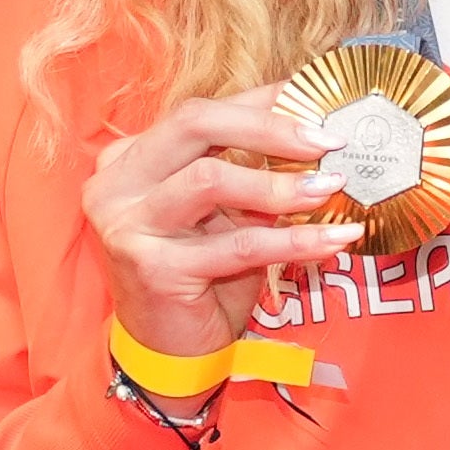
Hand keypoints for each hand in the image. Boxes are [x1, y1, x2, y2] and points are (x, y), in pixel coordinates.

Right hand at [86, 96, 359, 363]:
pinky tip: (332, 239)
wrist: (170, 352)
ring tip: (331, 189)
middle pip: (195, 123)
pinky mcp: (152, 267)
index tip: (317, 97)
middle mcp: (117, 182)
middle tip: (327, 140)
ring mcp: (128, 223)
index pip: (200, 111)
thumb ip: (252, 170)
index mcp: (130, 158)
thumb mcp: (225, 214)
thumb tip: (318, 131)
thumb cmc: (203, 277)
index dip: (262, 100)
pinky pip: (237, 244)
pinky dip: (293, 239)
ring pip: (211, 178)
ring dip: (281, 184)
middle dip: (269, 126)